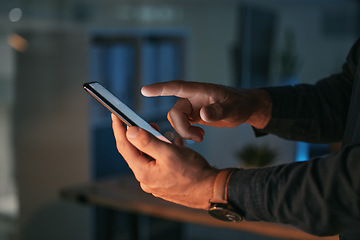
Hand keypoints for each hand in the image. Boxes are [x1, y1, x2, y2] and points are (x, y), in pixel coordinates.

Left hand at [111, 114, 218, 208]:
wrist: (211, 190)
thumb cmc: (193, 173)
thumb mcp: (169, 153)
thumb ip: (148, 141)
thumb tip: (129, 131)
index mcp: (143, 172)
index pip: (125, 147)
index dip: (118, 129)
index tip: (115, 115)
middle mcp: (146, 180)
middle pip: (135, 152)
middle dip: (139, 136)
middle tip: (144, 122)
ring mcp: (155, 183)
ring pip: (148, 157)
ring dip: (153, 143)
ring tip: (162, 133)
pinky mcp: (164, 183)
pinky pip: (158, 164)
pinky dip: (163, 152)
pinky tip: (174, 147)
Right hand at [141, 80, 271, 141]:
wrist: (245, 108)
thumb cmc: (241, 104)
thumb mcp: (233, 108)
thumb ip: (219, 111)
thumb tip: (202, 115)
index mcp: (200, 91)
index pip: (176, 87)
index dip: (160, 89)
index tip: (144, 90)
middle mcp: (192, 98)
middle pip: (175, 112)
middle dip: (183, 128)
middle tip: (199, 138)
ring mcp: (192, 108)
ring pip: (176, 120)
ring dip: (185, 132)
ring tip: (201, 137)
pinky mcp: (193, 117)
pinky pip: (182, 125)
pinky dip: (187, 134)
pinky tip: (199, 137)